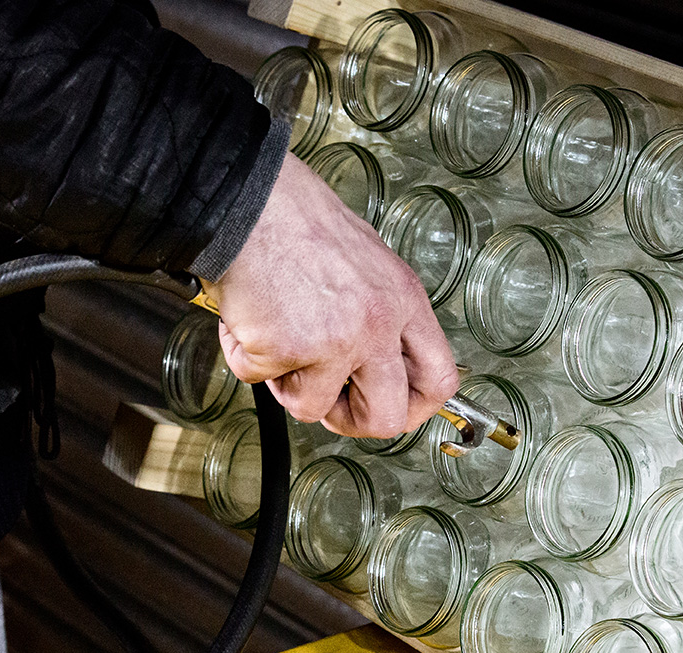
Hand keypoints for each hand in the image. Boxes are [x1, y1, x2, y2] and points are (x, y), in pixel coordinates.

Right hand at [208, 151, 457, 438]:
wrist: (249, 200)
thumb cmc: (296, 220)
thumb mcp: (367, 263)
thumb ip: (380, 315)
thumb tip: (377, 364)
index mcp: (403, 300)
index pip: (438, 379)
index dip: (415, 408)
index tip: (392, 410)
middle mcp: (377, 324)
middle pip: (387, 417)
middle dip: (351, 421)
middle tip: (329, 404)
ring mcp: (334, 341)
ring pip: (313, 407)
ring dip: (285, 383)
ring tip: (275, 337)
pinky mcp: (286, 348)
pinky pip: (259, 379)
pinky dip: (244, 354)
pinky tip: (248, 316)